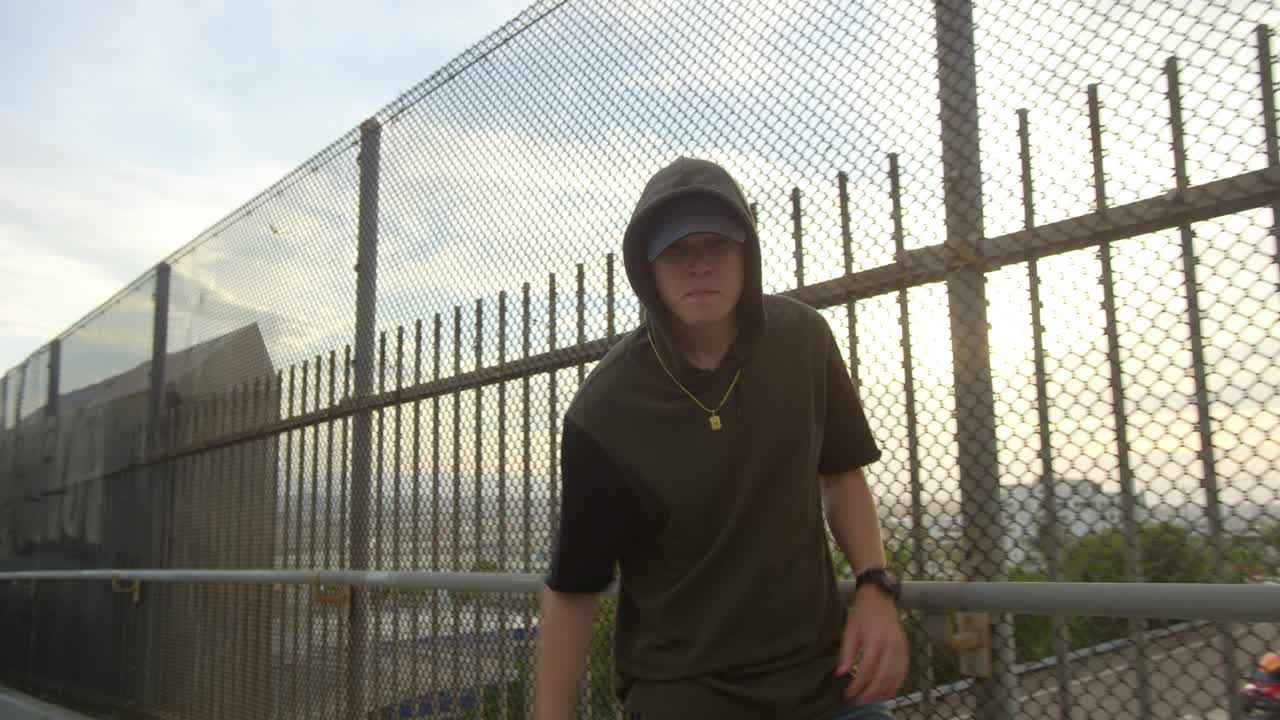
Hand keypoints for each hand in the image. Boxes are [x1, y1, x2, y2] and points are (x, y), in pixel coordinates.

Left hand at [834, 588, 908, 703]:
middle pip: (882, 676)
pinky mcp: (906, 649)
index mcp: (875, 639)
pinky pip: (903, 672)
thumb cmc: (862, 614)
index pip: (867, 669)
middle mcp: (891, 645)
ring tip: (871, 700)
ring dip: (883, 691)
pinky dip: (896, 684)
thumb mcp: (849, 631)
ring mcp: (901, 647)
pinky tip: (887, 692)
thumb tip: (841, 673)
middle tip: (859, 701)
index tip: (849, 694)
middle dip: (870, 692)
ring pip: (895, 677)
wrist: (879, 598)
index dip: (858, 684)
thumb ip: (846, 654)